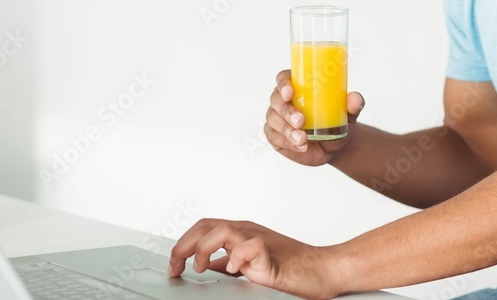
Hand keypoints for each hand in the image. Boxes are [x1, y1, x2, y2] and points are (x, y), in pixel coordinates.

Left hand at [168, 218, 342, 299]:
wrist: (323, 269)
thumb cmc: (292, 266)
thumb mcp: (251, 263)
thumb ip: (229, 261)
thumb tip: (206, 265)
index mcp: (241, 233)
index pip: (204, 227)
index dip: (182, 244)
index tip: (173, 265)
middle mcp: (248, 232)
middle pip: (206, 225)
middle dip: (183, 245)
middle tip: (175, 266)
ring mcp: (260, 241)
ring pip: (223, 230)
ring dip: (204, 248)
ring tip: (199, 267)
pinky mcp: (272, 256)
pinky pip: (251, 247)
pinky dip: (236, 257)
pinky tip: (231, 270)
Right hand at [265, 69, 364, 166]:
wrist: (335, 147)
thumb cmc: (338, 122)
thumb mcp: (348, 114)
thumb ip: (354, 105)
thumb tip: (355, 99)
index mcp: (298, 86)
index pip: (283, 78)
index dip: (283, 83)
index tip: (290, 92)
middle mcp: (284, 100)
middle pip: (276, 99)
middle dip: (286, 110)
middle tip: (301, 121)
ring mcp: (277, 118)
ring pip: (273, 119)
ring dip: (286, 130)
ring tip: (303, 138)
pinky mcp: (275, 136)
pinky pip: (273, 137)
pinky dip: (286, 142)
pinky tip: (300, 146)